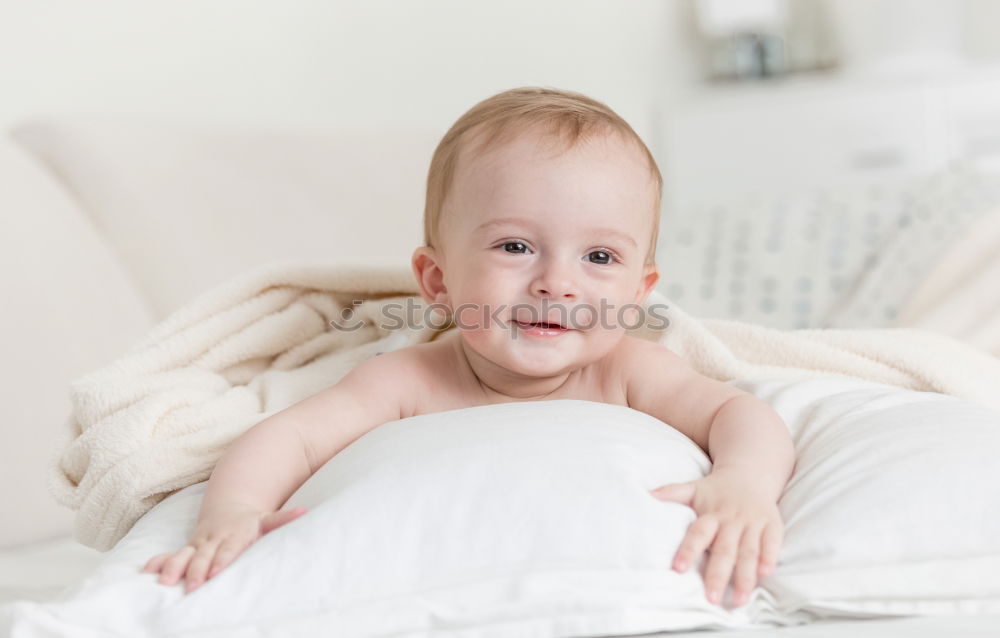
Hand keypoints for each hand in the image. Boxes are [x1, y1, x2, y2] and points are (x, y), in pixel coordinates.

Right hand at [140, 503, 307, 593]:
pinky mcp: (187, 548)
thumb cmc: (252, 522)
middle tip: (188, 587)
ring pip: (183, 554)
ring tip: (162, 582)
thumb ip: (283, 518)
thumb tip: (304, 511)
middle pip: (203, 556)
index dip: (222, 560)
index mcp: (234, 535)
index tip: (216, 572)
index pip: (228, 550)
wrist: (230, 508)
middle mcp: (213, 539)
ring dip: (172, 567)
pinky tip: (145, 572)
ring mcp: (198, 543)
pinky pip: (170, 554)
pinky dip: (158, 562)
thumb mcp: (268, 519)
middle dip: (195, 571)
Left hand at [649, 470, 782, 607]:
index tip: (678, 569)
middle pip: (724, 550)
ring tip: (738, 599)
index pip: (697, 533)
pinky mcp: (772, 525)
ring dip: (745, 576)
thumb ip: (672, 493)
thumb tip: (646, 494)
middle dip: (718, 575)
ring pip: (749, 552)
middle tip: (710, 598)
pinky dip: (770, 557)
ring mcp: (753, 523)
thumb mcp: (694, 488)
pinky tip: (765, 574)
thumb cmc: (716, 489)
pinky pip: (772, 542)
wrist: (750, 473)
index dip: (688, 550)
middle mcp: (731, 520)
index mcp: (711, 514)